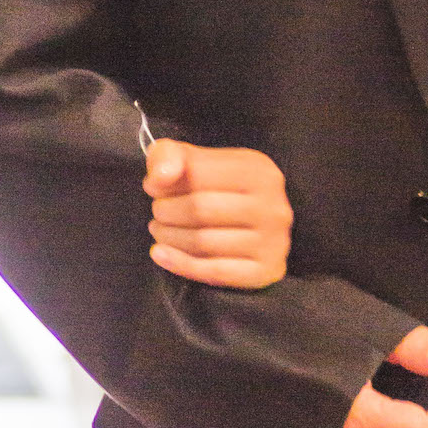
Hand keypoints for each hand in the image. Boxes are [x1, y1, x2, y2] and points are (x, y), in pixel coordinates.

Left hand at [144, 139, 291, 288]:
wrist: (252, 225)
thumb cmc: (216, 189)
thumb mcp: (194, 160)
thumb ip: (170, 155)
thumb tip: (160, 177)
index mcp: (258, 170)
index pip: (199, 173)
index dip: (166, 182)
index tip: (152, 188)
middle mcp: (273, 205)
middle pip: (200, 209)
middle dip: (166, 211)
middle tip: (158, 212)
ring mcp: (274, 241)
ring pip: (204, 242)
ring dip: (170, 237)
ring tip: (160, 230)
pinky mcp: (266, 271)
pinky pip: (215, 272)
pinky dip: (180, 264)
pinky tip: (160, 254)